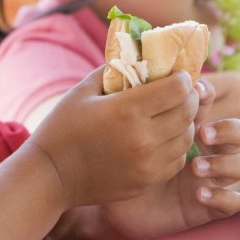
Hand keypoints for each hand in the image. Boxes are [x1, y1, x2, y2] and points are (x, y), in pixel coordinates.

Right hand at [27, 66, 197, 208]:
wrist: (50, 175)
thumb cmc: (62, 127)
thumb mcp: (83, 90)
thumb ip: (114, 70)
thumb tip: (140, 58)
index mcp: (127, 110)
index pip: (178, 89)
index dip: (182, 78)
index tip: (176, 75)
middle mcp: (143, 138)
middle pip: (188, 112)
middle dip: (189, 97)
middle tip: (181, 92)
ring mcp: (147, 164)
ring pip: (187, 137)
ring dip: (186, 122)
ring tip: (172, 114)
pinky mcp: (146, 182)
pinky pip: (177, 160)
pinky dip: (176, 145)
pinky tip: (163, 138)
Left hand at [96, 89, 239, 239]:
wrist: (105, 194)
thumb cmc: (110, 153)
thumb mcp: (120, 123)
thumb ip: (129, 97)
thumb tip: (130, 62)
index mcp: (184, 123)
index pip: (209, 104)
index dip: (207, 97)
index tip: (196, 92)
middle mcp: (202, 148)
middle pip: (238, 131)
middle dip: (225, 129)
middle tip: (202, 132)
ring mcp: (207, 176)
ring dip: (225, 164)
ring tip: (196, 168)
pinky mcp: (206, 205)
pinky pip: (232, 201)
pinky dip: (222, 197)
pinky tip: (199, 195)